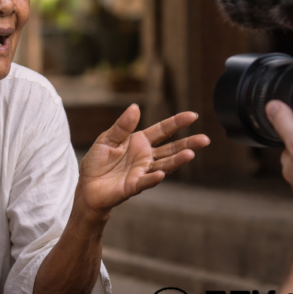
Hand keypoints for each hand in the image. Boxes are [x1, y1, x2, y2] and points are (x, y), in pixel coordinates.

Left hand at [78, 104, 209, 215]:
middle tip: (205, 140)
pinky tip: (161, 175)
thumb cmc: (97, 161)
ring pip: (164, 165)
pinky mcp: (133, 186)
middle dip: (188, 144)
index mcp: (140, 141)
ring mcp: (142, 172)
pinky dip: (153, 179)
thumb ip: (122, 126)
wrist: (87, 186)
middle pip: (171, 149)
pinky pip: (145, 182)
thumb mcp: (107, 139)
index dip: (177, 123)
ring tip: (190, 154)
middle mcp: (146, 156)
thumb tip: (135, 107)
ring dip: (177, 161)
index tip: (193, 116)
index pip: (163, 130)